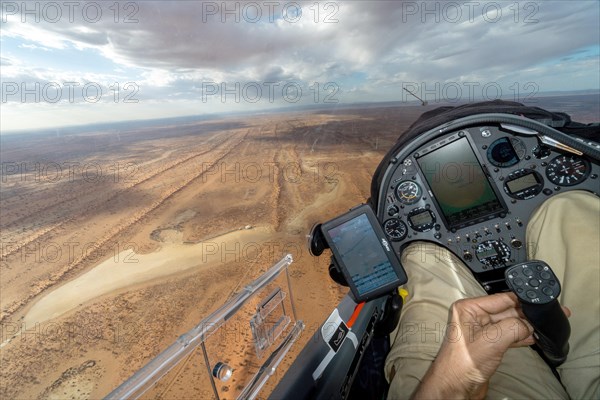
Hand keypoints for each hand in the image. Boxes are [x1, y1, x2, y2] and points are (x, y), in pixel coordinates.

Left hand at [412, 292, 568, 398]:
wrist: (456, 387)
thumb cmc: (461, 364)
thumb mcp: (491, 341)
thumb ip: (512, 328)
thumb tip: (528, 324)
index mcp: (468, 308)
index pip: (500, 299)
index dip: (520, 302)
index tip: (538, 304)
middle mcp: (473, 316)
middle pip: (506, 310)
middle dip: (525, 315)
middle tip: (543, 319)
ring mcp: (481, 330)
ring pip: (509, 323)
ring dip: (524, 327)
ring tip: (541, 328)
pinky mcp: (488, 343)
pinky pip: (508, 335)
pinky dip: (520, 336)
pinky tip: (532, 337)